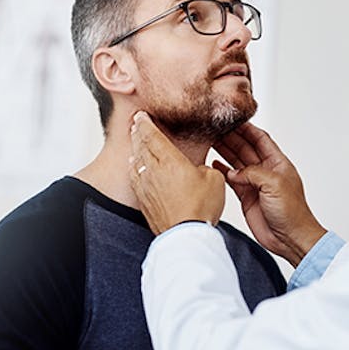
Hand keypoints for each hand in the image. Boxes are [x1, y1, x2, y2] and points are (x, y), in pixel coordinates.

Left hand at [129, 111, 225, 234]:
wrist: (185, 234)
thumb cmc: (201, 207)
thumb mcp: (214, 179)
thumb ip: (204, 168)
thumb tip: (199, 169)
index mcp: (170, 160)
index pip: (152, 135)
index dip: (146, 123)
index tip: (141, 115)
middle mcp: (154, 170)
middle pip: (141, 146)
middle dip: (138, 132)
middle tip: (135, 123)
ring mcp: (145, 186)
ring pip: (136, 161)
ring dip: (135, 149)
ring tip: (135, 143)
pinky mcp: (143, 200)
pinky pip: (135, 178)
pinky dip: (134, 168)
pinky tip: (135, 167)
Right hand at [213, 122, 325, 266]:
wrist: (290, 238)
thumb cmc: (292, 213)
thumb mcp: (274, 185)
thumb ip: (253, 173)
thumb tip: (234, 172)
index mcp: (278, 163)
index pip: (261, 139)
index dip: (247, 129)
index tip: (232, 119)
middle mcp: (266, 171)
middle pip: (246, 148)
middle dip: (231, 138)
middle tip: (214, 129)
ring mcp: (256, 184)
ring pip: (237, 162)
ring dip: (224, 151)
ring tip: (209, 141)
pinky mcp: (246, 196)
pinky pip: (232, 179)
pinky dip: (222, 171)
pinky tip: (213, 163)